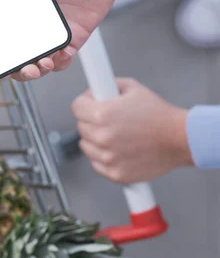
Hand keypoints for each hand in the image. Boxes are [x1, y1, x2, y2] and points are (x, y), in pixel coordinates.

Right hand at [0, 0, 141, 80]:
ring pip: (39, 62)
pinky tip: (62, 54)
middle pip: (17, 55)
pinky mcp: (73, 36)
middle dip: (16, 69)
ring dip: (37, 70)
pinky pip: (63, 59)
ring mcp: (52, 31)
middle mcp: (32, 22)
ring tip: (41, 64)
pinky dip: (60, 63)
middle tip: (21, 68)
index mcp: (17, 6)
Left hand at [71, 77, 193, 182]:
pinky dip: (103, 157)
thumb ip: (109, 85)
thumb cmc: (159, 115)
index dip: (85, 103)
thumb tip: (96, 89)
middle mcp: (102, 136)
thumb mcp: (133, 88)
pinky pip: (96, 163)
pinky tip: (118, 149)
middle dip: (92, 121)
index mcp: (102, 114)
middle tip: (110, 119)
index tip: (91, 104)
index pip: (76, 107)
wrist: (180, 139)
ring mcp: (108, 157)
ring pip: (86, 146)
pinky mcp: (115, 173)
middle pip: (81, 126)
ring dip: (95, 140)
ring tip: (116, 135)